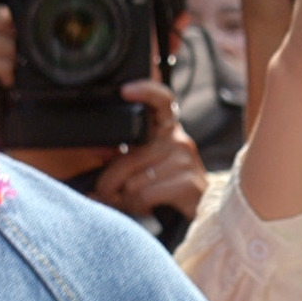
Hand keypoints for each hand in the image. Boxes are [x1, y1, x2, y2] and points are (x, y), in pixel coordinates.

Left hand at [84, 80, 209, 227]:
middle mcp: (178, 139)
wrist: (204, 209)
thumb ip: (123, 157)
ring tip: (130, 201)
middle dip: (109, 181)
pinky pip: (145, 195)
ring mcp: (184, 159)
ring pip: (133, 181)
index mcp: (166, 128)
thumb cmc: (169, 186)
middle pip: (128, 158)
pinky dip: (136, 206)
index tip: (125, 90)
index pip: (161, 100)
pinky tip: (143, 207)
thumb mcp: (146, 165)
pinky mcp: (188, 182)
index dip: (145, 91)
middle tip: (105, 192)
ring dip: (124, 197)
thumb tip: (97, 157)